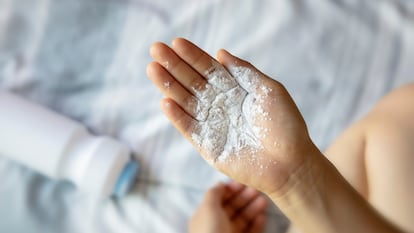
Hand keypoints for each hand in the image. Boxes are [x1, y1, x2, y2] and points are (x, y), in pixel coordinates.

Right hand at [147, 38, 318, 196]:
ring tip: (153, 68)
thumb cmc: (285, 125)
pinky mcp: (207, 145)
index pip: (208, 68)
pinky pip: (189, 128)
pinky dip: (177, 116)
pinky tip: (165, 101)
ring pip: (185, 101)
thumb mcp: (269, 90)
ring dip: (168, 86)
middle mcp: (219, 104)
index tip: (176, 42)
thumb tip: (220, 52)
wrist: (290, 162)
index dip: (192, 55)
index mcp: (233, 89)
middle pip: (191, 81)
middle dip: (174, 65)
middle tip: (156, 49)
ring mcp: (212, 124)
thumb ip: (244, 72)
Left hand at [189, 181, 267, 232]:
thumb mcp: (208, 208)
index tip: (244, 181)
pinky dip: (257, 224)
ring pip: (243, 219)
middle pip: (233, 207)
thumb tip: (221, 183)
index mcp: (206, 215)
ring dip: (254, 208)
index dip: (231, 189)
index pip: (219, 198)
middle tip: (258, 188)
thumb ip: (214, 193)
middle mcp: (217, 225)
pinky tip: (263, 217)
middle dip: (245, 197)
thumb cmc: (210, 231)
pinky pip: (251, 232)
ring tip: (265, 200)